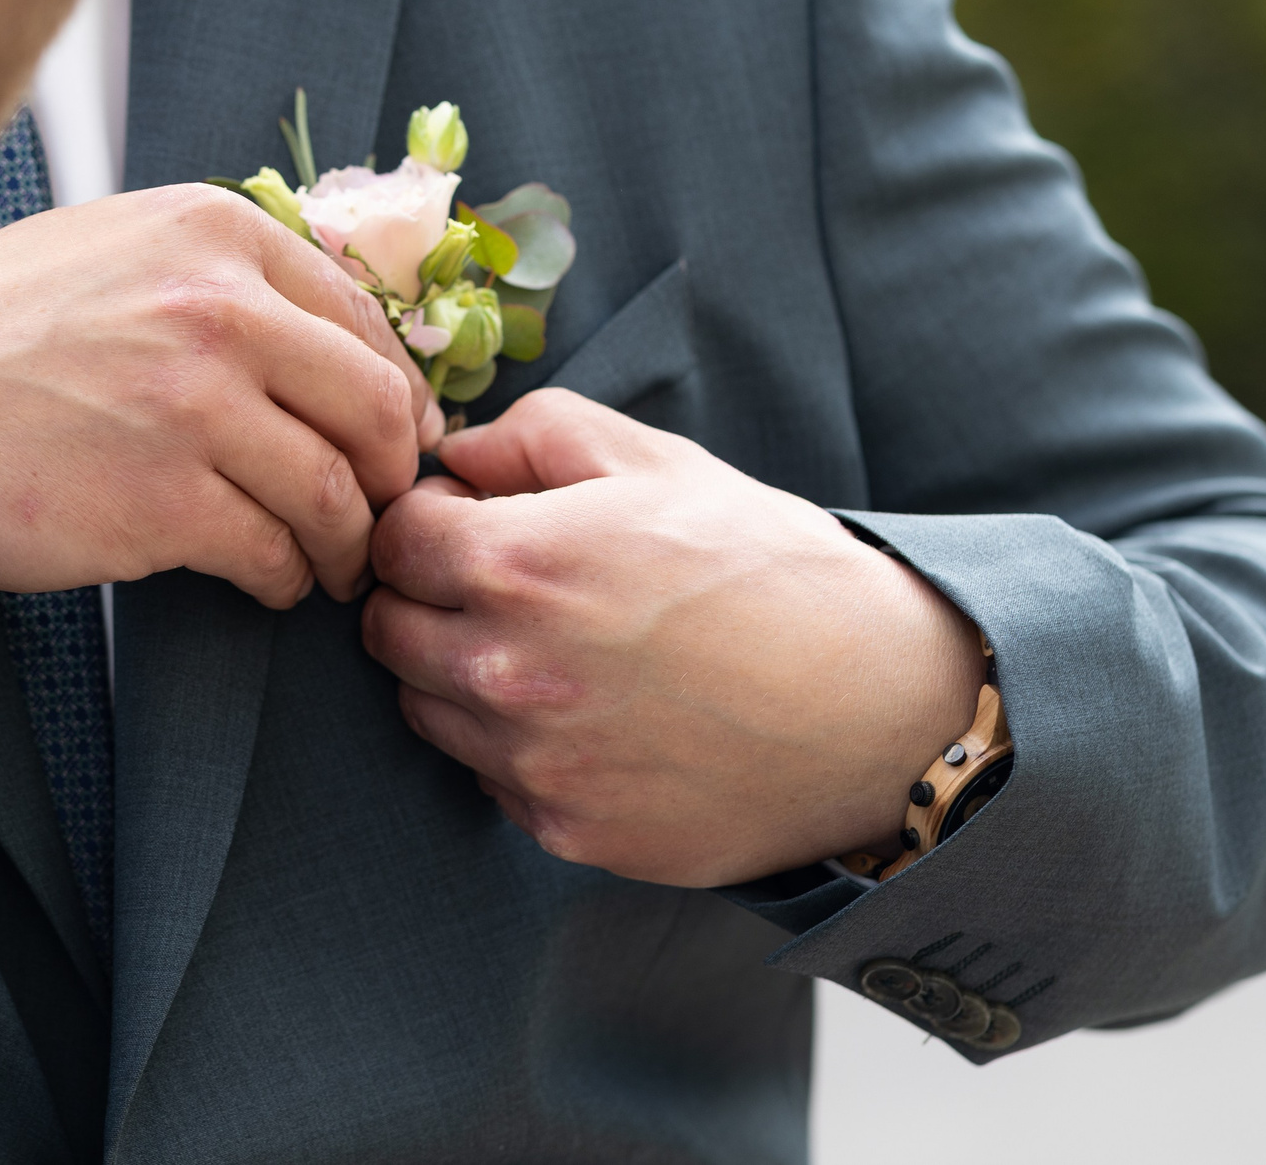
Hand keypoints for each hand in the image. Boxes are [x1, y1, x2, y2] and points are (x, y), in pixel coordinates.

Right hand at [0, 183, 440, 603]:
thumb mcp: (111, 250)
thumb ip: (217, 275)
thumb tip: (331, 339)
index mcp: (212, 232)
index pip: (363, 319)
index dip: (395, 394)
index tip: (394, 438)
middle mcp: (218, 306)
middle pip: (376, 408)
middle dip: (392, 474)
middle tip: (381, 511)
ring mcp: (194, 406)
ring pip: (336, 493)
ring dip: (345, 543)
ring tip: (328, 564)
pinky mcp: (165, 502)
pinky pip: (275, 553)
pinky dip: (284, 577)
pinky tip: (264, 578)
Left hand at [364, 390, 983, 887]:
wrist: (876, 704)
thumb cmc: (769, 568)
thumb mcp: (656, 461)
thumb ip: (532, 436)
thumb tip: (454, 460)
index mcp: (517, 563)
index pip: (392, 540)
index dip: (431, 522)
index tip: (476, 523)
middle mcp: (506, 669)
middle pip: (388, 630)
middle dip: (431, 597)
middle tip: (511, 587)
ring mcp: (532, 761)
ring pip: (428, 709)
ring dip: (464, 674)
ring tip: (562, 650)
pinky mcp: (566, 828)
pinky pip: (492, 778)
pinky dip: (520, 747)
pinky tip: (598, 716)